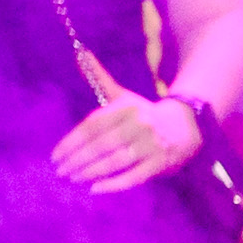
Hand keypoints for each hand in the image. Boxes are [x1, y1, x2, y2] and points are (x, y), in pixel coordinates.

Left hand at [53, 87, 204, 193]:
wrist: (187, 126)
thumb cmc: (145, 113)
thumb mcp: (123, 96)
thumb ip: (99, 78)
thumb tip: (79, 52)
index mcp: (126, 108)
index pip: (92, 126)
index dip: (71, 142)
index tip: (55, 156)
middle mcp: (139, 124)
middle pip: (101, 145)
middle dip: (77, 160)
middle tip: (60, 172)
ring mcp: (151, 145)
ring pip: (115, 161)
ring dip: (91, 172)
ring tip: (74, 179)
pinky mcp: (160, 163)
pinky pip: (133, 177)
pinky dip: (113, 185)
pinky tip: (96, 189)